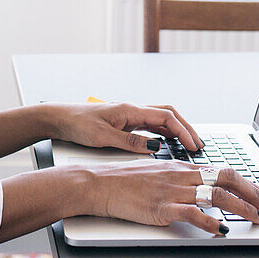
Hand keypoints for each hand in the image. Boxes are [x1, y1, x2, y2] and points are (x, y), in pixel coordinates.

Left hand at [48, 101, 203, 152]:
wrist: (60, 118)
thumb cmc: (77, 125)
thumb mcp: (103, 137)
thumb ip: (129, 142)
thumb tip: (154, 147)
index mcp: (129, 110)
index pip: (165, 117)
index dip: (182, 131)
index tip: (193, 146)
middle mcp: (132, 110)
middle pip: (168, 114)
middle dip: (186, 128)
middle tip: (199, 145)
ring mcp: (129, 115)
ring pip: (161, 119)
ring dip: (177, 130)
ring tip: (190, 145)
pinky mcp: (125, 122)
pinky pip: (151, 125)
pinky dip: (164, 132)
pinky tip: (169, 143)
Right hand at [80, 159, 258, 235]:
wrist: (100, 184)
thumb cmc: (124, 181)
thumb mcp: (157, 174)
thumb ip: (179, 179)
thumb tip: (199, 188)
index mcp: (182, 167)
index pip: (222, 170)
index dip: (246, 182)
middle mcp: (182, 175)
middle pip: (226, 179)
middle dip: (252, 193)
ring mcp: (173, 191)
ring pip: (216, 195)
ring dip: (241, 208)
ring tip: (255, 219)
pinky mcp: (162, 207)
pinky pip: (193, 214)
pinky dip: (211, 223)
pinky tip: (221, 230)